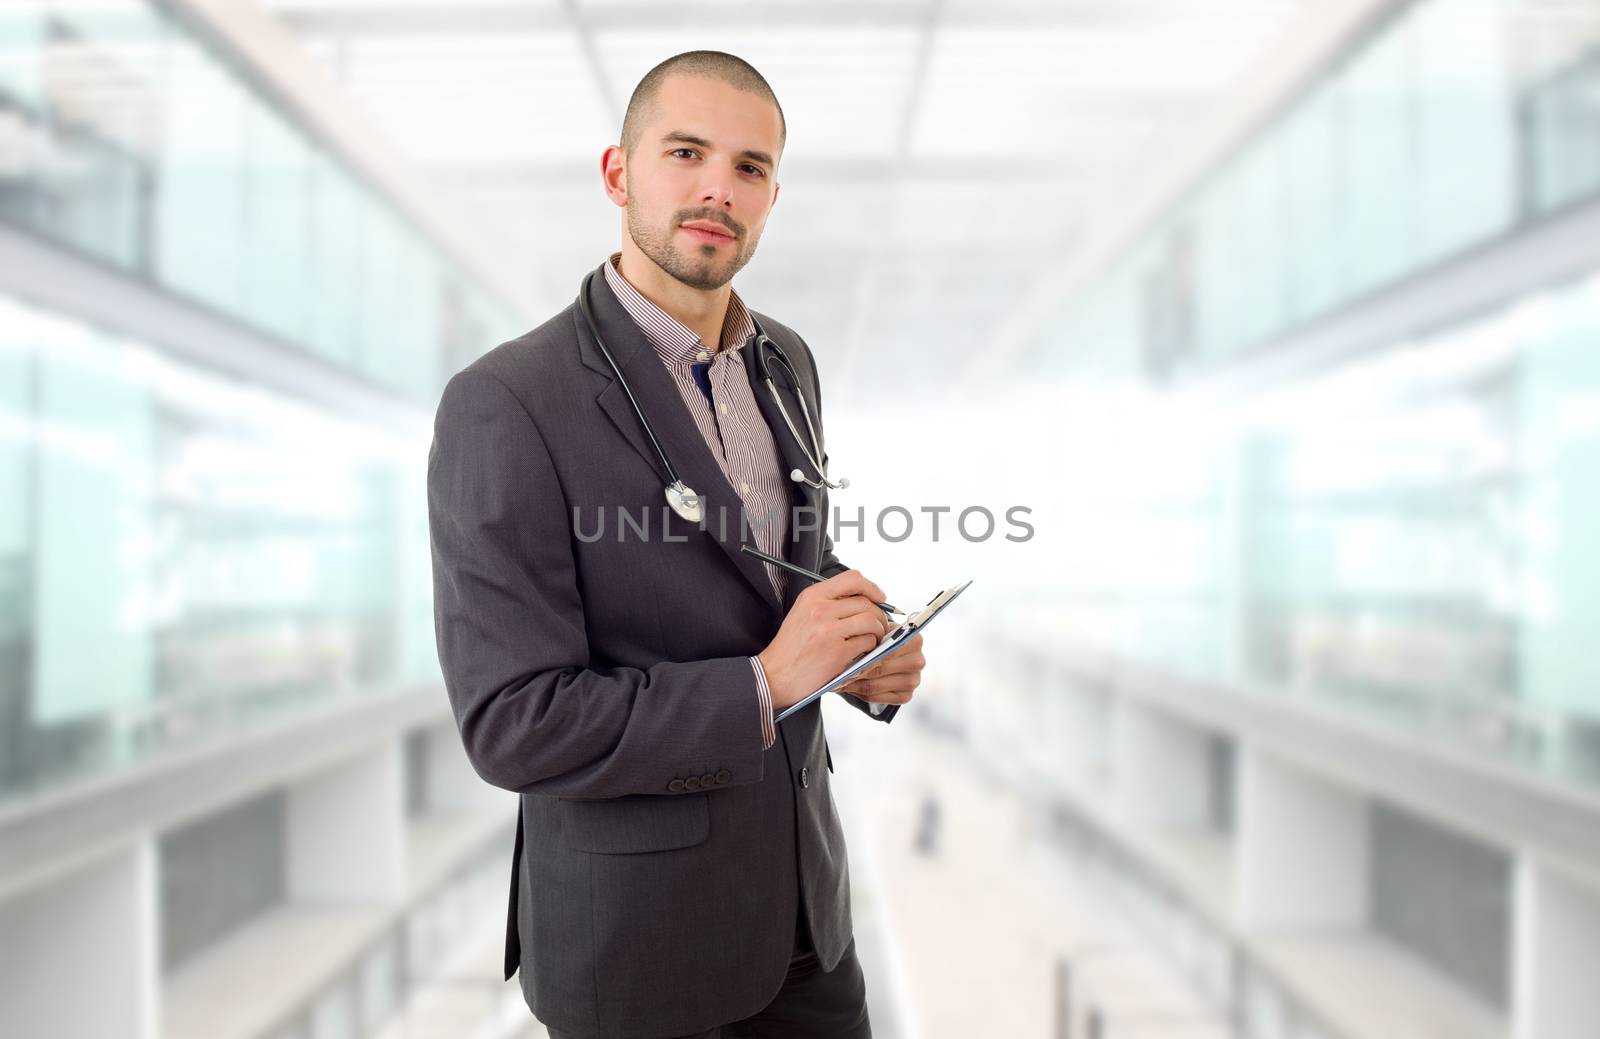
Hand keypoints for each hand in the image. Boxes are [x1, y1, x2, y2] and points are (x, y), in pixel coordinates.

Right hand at [758, 570, 893, 709]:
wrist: (774, 676)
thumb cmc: (790, 648)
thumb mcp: (802, 613)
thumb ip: (828, 603)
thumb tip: (861, 600)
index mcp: (812, 596)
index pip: (852, 579)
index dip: (871, 587)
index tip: (880, 597)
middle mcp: (820, 609)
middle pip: (866, 602)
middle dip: (879, 614)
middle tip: (879, 625)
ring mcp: (830, 631)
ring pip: (871, 621)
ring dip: (878, 631)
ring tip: (873, 639)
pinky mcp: (838, 652)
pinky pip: (867, 643)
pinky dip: (871, 648)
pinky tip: (863, 652)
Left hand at [836, 632, 924, 707]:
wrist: (885, 655)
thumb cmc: (879, 642)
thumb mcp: (878, 633)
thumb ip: (870, 636)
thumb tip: (851, 649)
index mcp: (914, 640)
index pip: (887, 650)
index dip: (864, 655)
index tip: (843, 657)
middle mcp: (918, 661)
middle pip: (880, 669)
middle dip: (856, 671)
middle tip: (836, 672)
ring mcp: (913, 680)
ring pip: (875, 685)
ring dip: (854, 684)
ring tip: (837, 681)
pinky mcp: (906, 696)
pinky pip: (876, 698)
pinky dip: (860, 694)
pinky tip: (849, 687)